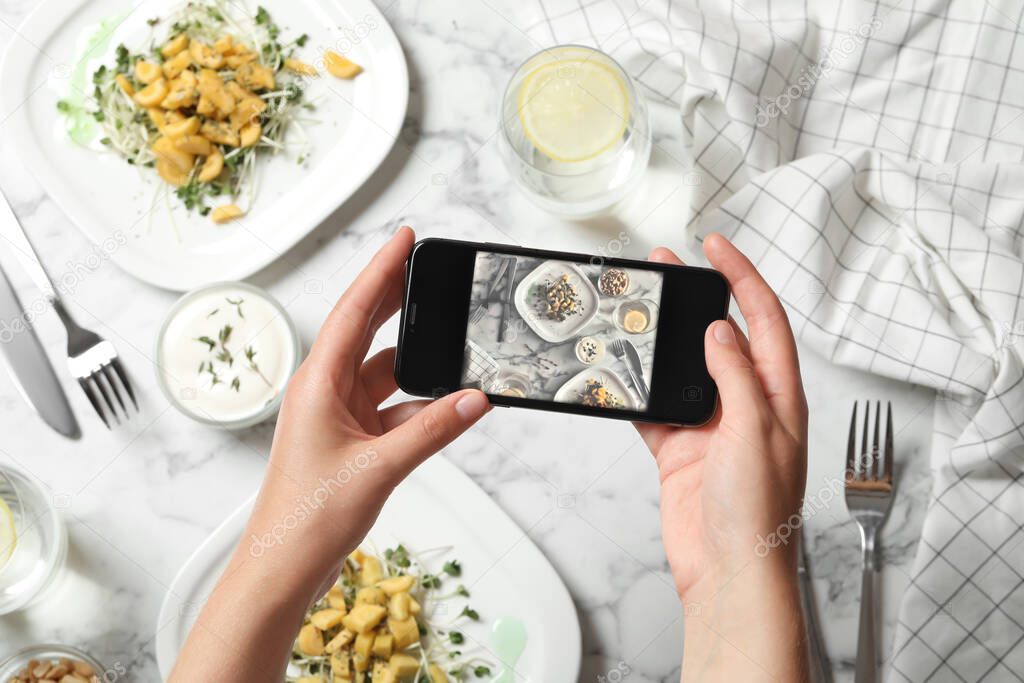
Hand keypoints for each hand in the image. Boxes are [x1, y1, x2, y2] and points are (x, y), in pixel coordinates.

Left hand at [249, 226, 490, 585]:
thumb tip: (474, 400)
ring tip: (455, 351)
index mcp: (318, 383)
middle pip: (368, 330)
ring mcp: (338, 415)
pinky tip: (447, 409)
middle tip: (431, 271)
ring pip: (385, 373)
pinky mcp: (351, 439)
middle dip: (400, 301)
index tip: (405, 239)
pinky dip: (419, 406)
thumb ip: (433, 431)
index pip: (354, 310)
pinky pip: (392, 408)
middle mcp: (325, 390)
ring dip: (418, 368)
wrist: (284, 565)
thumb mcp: (380, 468)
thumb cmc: (306, 517)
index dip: (381, 271)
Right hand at [637, 233, 807, 681]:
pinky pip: (654, 408)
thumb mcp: (755, 433)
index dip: (742, 278)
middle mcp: (746, 405)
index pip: (764, 321)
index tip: (715, 247)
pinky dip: (635, 390)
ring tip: (635, 309)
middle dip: (696, 299)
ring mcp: (711, 427)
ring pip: (683, 368)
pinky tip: (617, 372)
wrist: (728, 571)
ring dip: (661, 341)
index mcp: (779, 396)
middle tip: (666, 268)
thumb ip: (737, 378)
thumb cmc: (757, 513)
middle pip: (720, 336)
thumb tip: (720, 332)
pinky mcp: (680, 449)